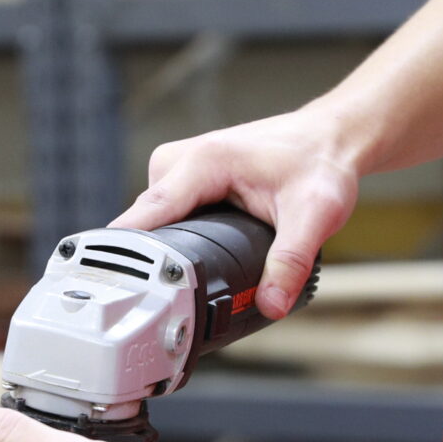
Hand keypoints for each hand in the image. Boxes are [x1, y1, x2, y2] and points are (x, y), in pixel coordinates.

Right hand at [112, 109, 359, 317]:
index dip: (129, 254)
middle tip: (168, 300)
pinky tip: (187, 259)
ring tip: (183, 280)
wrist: (328, 137)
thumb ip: (291, 262)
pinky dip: (172, 238)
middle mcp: (181, 160)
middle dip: (152, 261)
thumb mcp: (314, 215)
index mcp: (203, 161)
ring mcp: (179, 169)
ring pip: (151, 222)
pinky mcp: (184, 179)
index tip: (114, 285)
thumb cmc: (319, 162)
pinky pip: (163, 215)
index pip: (147, 214)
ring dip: (163, 250)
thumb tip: (271, 304)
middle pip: (144, 224)